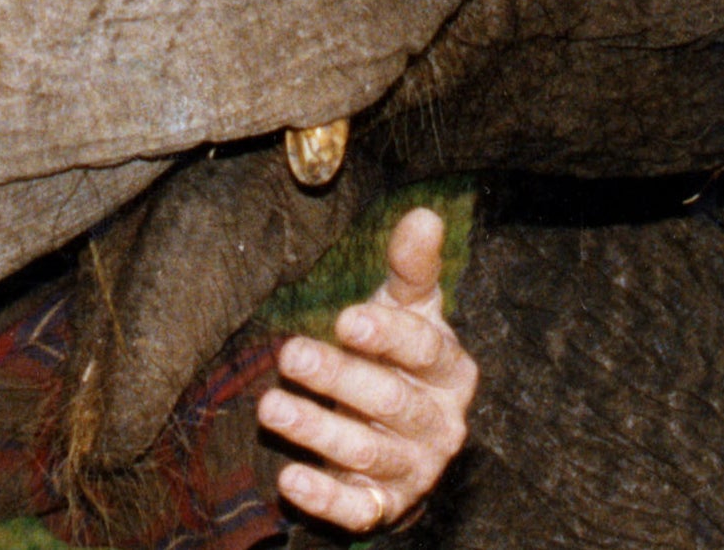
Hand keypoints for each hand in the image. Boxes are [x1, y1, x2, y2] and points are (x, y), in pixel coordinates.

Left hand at [259, 206, 476, 533]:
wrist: (400, 433)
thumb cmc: (399, 356)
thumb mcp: (408, 310)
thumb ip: (412, 268)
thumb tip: (424, 214)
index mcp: (452, 370)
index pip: (425, 351)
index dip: (388, 336)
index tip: (346, 319)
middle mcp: (441, 423)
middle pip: (392, 402)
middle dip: (340, 378)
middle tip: (290, 353)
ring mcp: (416, 469)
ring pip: (369, 454)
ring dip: (318, 431)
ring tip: (270, 406)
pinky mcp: (386, 506)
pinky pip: (358, 509)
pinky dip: (325, 497)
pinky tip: (289, 478)